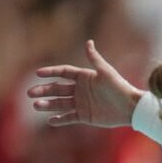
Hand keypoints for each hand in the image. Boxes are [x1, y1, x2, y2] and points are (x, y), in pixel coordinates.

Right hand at [27, 40, 142, 127]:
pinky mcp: (85, 116)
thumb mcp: (106, 72)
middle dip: (44, 90)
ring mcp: (81, 103)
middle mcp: (80, 90)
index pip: (63, 73)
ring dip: (48, 105)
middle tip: (30, 93)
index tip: (38, 73)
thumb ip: (95, 59)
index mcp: (84, 77)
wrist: (130, 107)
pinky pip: (69, 117)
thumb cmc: (120, 87)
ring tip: (36, 105)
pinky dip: (60, 119)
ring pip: (60, 103)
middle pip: (57, 89)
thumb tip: (88, 42)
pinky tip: (50, 120)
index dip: (51, 72)